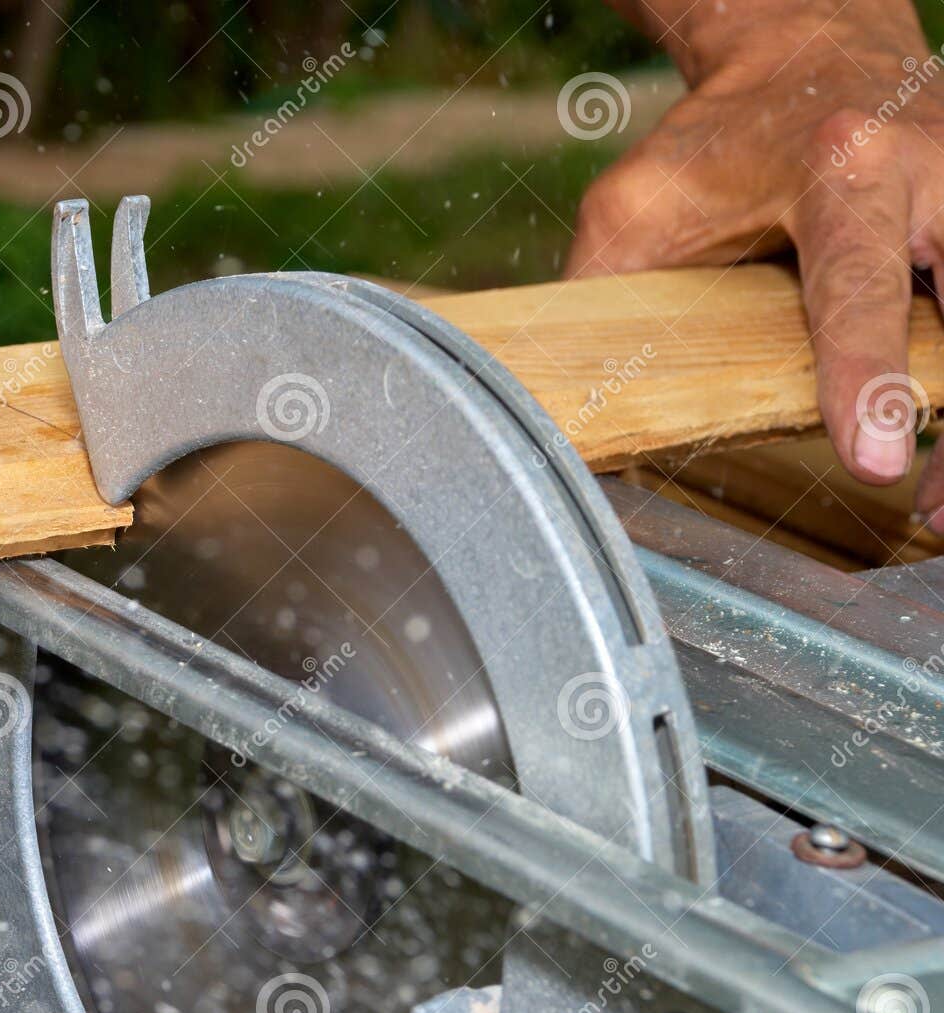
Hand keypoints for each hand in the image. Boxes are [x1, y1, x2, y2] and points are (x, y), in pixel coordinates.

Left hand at [570, 0, 943, 527]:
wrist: (809, 43)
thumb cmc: (717, 140)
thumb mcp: (638, 206)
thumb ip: (608, 292)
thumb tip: (557, 400)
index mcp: (839, 171)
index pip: (858, 286)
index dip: (865, 374)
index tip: (874, 460)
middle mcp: (930, 173)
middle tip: (932, 514)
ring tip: (940, 505)